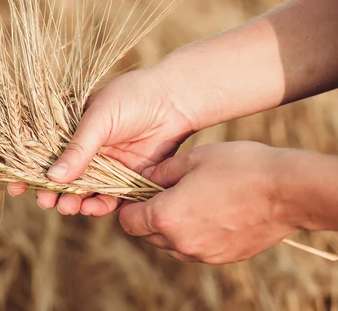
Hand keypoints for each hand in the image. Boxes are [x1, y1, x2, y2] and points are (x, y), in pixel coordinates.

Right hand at [7, 66, 195, 216]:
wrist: (174, 100)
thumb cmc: (131, 98)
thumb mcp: (99, 118)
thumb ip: (78, 149)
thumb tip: (52, 178)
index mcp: (70, 128)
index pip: (40, 150)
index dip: (26, 169)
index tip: (16, 186)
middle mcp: (84, 148)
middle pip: (59, 176)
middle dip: (49, 192)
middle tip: (45, 202)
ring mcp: (104, 164)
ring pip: (81, 190)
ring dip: (71, 201)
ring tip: (68, 208)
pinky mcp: (125, 178)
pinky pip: (108, 197)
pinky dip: (98, 205)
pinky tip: (92, 208)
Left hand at [118, 141, 296, 263]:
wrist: (288, 191)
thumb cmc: (238, 167)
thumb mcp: (192, 159)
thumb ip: (161, 172)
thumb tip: (145, 178)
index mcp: (166, 216)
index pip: (129, 222)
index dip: (129, 206)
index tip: (137, 193)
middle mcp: (180, 242)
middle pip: (147, 235)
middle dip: (148, 216)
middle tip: (163, 194)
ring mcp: (203, 254)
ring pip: (170, 245)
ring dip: (170, 228)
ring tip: (188, 202)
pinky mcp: (223, 258)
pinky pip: (194, 250)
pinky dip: (192, 235)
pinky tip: (208, 213)